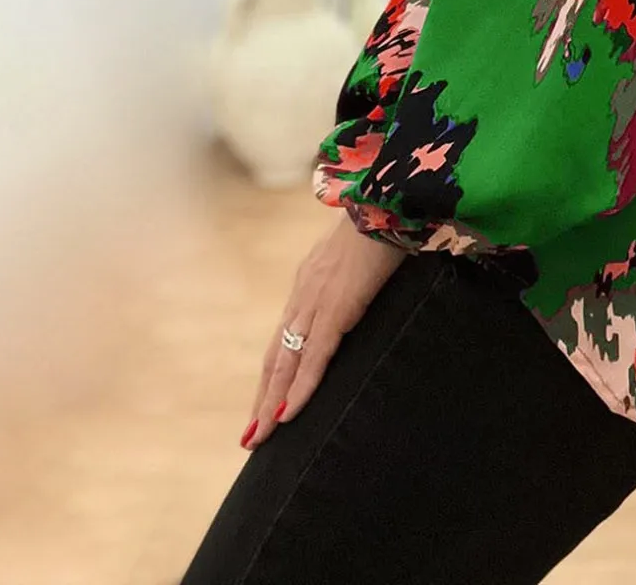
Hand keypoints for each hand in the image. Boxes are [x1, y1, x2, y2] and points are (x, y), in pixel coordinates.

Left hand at [242, 216, 408, 450]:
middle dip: (264, 395)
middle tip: (251, 433)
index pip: (286, 334)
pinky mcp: (335, 310)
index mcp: (311, 280)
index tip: (267, 396)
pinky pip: (313, 358)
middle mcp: (304, 294)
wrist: (384, 199)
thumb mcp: (362, 247)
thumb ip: (357, 267)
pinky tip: (288, 415)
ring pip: (285, 363)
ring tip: (259, 436)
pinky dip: (299, 389)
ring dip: (271, 402)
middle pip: (276, 355)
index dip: (275, 368)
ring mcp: (315, 303)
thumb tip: (367, 275)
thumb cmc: (382, 217)